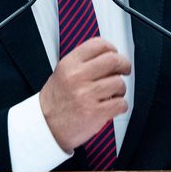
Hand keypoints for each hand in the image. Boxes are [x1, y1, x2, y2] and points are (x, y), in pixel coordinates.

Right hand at [40, 37, 130, 152]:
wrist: (46, 127)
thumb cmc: (56, 101)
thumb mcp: (62, 73)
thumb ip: (82, 62)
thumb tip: (109, 55)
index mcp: (69, 64)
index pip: (98, 45)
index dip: (112, 49)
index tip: (115, 54)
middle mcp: (77, 77)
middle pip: (113, 61)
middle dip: (124, 65)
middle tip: (125, 70)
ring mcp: (86, 95)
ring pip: (119, 83)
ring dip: (120, 89)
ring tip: (112, 94)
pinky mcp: (95, 113)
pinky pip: (121, 103)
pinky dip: (121, 105)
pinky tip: (113, 106)